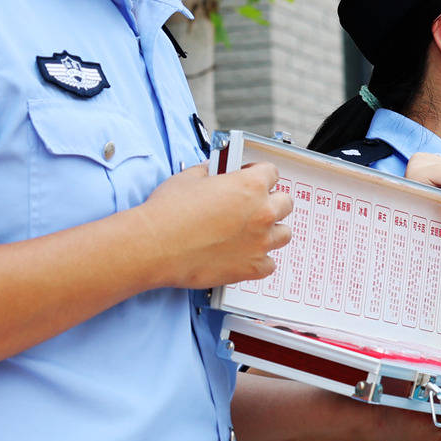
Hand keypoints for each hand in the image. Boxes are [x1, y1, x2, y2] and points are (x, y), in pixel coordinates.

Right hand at [140, 160, 292, 287]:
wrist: (155, 246)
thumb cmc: (168, 213)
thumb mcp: (189, 178)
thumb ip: (209, 172)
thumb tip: (212, 172)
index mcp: (250, 185)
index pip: (272, 173)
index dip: (260, 175)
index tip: (252, 179)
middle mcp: (262, 213)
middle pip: (285, 203)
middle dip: (271, 201)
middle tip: (254, 206)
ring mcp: (260, 243)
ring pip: (284, 234)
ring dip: (272, 231)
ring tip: (253, 232)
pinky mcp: (251, 268)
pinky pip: (269, 264)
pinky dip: (260, 260)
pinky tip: (245, 255)